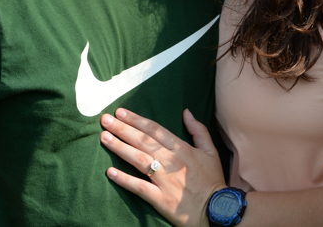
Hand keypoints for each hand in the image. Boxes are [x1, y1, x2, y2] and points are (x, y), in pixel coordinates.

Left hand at [100, 107, 225, 225]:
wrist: (218, 211)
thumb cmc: (213, 181)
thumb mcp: (211, 151)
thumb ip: (198, 130)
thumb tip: (186, 112)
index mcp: (182, 148)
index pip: (154, 130)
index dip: (136, 120)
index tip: (121, 112)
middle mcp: (171, 161)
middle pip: (142, 141)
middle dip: (122, 128)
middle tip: (105, 119)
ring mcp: (164, 180)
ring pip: (138, 159)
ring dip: (120, 148)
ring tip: (104, 137)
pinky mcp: (160, 199)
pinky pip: (139, 187)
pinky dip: (124, 179)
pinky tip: (110, 172)